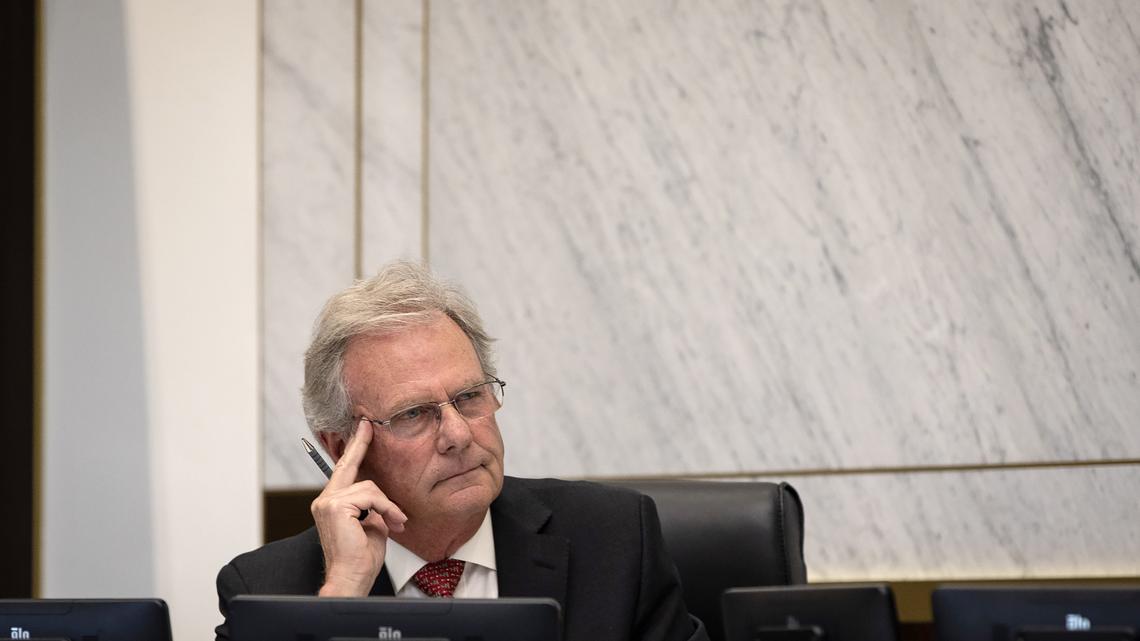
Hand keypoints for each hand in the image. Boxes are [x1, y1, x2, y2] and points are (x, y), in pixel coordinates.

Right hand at [311, 419, 407, 595]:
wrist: (352, 577)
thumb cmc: (361, 558)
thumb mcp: (372, 525)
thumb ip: (372, 507)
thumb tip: (381, 498)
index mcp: (332, 504)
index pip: (344, 471)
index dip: (354, 449)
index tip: (363, 430)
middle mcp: (325, 500)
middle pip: (348, 466)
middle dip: (360, 444)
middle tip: (368, 425)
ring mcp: (327, 502)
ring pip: (369, 486)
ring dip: (388, 505)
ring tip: (397, 522)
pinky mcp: (336, 507)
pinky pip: (371, 496)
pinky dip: (386, 508)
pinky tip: (391, 522)